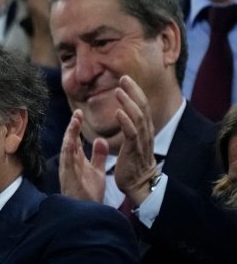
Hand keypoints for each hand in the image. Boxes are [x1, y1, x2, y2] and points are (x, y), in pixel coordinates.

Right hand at [57, 110, 107, 202]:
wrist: (87, 212)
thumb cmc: (89, 194)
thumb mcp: (97, 171)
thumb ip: (98, 156)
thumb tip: (99, 139)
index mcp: (76, 161)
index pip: (75, 141)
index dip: (76, 128)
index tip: (80, 114)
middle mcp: (70, 163)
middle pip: (69, 141)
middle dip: (73, 127)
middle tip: (77, 112)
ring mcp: (67, 169)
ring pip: (67, 148)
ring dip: (70, 134)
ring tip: (75, 120)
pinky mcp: (68, 176)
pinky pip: (67, 160)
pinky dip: (68, 148)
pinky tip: (71, 138)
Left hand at [112, 76, 159, 206]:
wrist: (138, 185)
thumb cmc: (133, 165)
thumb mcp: (133, 143)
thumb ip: (131, 129)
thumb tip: (125, 117)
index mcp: (143, 131)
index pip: (141, 107)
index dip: (135, 92)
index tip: (125, 80)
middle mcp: (145, 133)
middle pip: (142, 107)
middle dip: (133, 91)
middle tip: (124, 78)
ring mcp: (141, 141)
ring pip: (137, 117)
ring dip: (128, 102)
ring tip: (119, 90)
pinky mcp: (134, 150)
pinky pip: (131, 133)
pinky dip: (125, 121)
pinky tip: (118, 112)